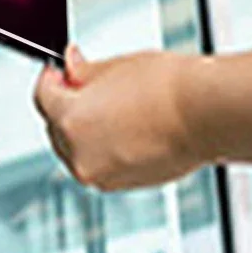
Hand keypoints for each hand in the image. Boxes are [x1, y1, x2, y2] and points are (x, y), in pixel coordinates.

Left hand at [34, 44, 200, 190]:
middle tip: (81, 83)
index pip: (42, 97)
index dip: (50, 78)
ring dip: (81, 128)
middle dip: (64, 104)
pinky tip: (122, 126)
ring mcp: (101, 174)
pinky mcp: (123, 184)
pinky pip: (98, 162)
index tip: (59, 69)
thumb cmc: (167, 88)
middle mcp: (79, 155)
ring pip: (75, 148)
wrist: (209, 115)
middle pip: (55, 126)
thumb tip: (68, 68)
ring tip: (108, 105)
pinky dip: (101, 146)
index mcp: (70, 122)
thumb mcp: (112, 67)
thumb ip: (81, 72)